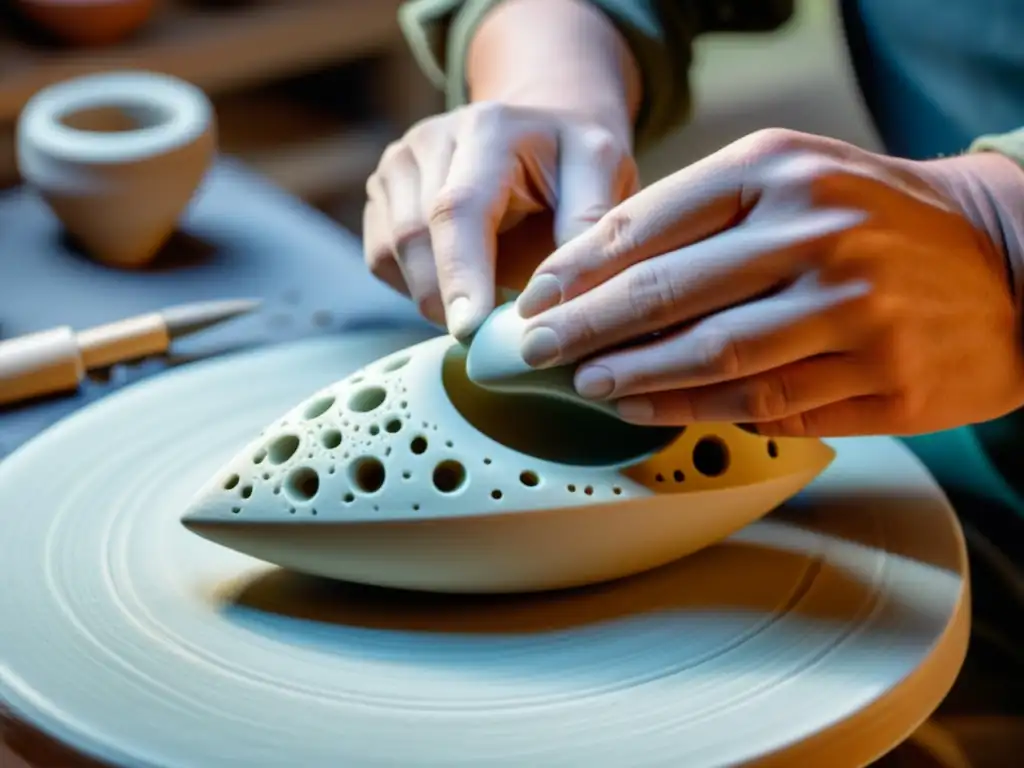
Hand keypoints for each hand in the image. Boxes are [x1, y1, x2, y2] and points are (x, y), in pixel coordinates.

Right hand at [362, 101, 637, 336]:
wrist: (541, 138)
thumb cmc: (574, 163)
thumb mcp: (602, 173)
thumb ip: (586, 222)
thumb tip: (553, 293)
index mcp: (488, 129)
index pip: (459, 208)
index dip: (460, 273)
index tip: (470, 330)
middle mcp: (430, 140)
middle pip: (414, 236)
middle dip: (446, 300)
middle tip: (490, 340)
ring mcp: (396, 166)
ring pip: (389, 253)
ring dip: (431, 296)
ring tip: (484, 305)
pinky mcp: (380, 196)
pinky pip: (380, 261)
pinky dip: (415, 287)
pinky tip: (459, 284)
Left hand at [515, 128, 1023, 436]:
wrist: (1005, 258)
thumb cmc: (875, 215)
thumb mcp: (794, 175)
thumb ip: (703, 211)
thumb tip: (598, 266)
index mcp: (782, 172)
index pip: (653, 222)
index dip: (581, 268)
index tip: (537, 299)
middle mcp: (818, 235)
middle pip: (670, 292)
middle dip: (587, 328)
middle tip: (536, 352)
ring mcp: (855, 312)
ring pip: (713, 356)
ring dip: (634, 376)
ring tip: (587, 383)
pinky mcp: (883, 379)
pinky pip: (766, 403)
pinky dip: (696, 409)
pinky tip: (649, 408)